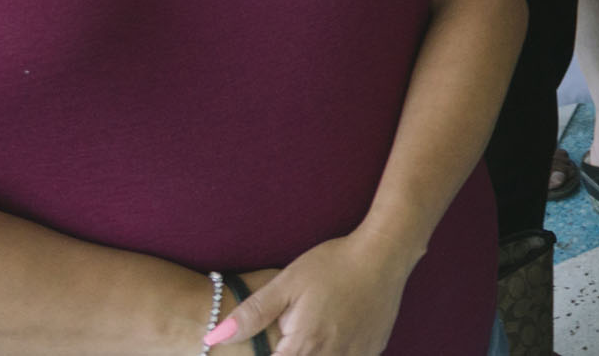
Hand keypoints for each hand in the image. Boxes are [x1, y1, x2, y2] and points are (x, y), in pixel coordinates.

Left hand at [208, 234, 417, 355]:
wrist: (385, 252)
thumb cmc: (333, 264)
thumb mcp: (287, 282)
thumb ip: (252, 314)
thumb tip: (213, 337)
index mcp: (304, 346)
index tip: (264, 348)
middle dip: (288, 355)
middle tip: (290, 336)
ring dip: (313, 355)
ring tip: (308, 336)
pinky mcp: (372, 350)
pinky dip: (336, 353)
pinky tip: (331, 337)